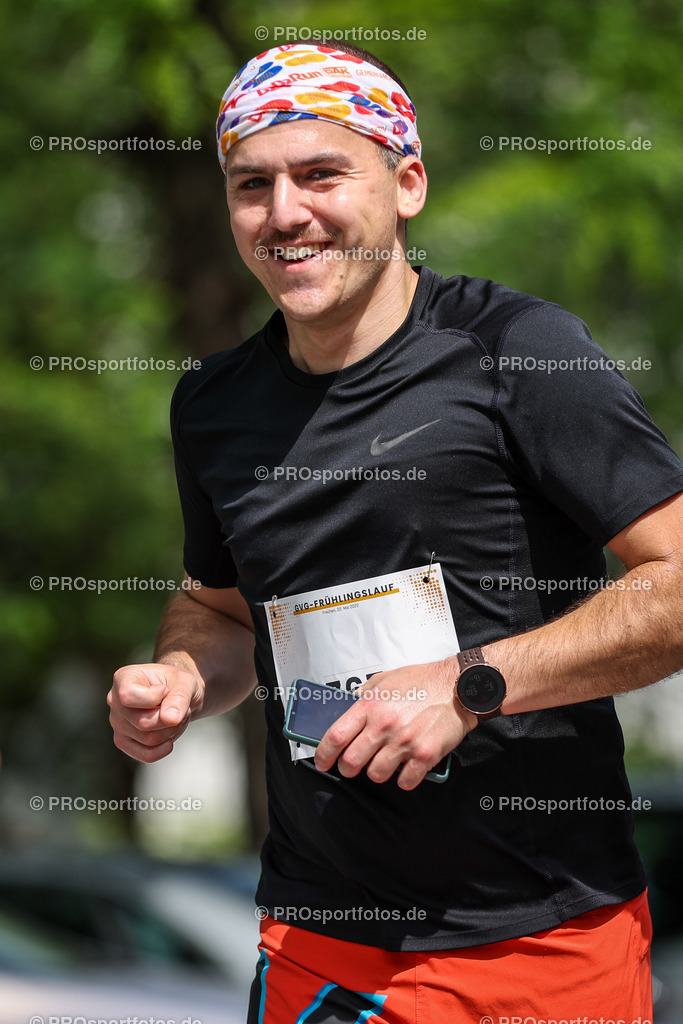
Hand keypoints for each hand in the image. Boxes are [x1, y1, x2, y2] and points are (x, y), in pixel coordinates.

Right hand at [107, 662, 203, 761]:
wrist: (177, 695)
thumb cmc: (177, 684)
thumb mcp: (185, 682)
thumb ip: (179, 697)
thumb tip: (170, 719)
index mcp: (123, 678)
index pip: (129, 696)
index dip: (154, 697)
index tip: (165, 690)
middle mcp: (114, 701)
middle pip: (143, 722)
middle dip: (170, 718)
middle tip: (179, 708)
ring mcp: (116, 723)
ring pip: (149, 739)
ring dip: (171, 730)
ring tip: (174, 717)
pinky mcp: (123, 741)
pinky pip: (146, 755)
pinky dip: (165, 748)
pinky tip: (170, 735)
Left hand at [314, 658, 477, 789]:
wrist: (459, 687)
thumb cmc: (424, 681)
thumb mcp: (386, 679)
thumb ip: (365, 695)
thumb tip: (348, 708)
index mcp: (370, 706)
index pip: (335, 736)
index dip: (324, 754)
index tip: (323, 762)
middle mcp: (384, 725)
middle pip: (351, 762)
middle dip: (348, 768)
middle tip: (353, 765)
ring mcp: (404, 742)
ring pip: (376, 775)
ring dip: (378, 771)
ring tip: (386, 761)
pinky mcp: (425, 755)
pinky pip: (405, 781)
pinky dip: (404, 779)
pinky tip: (407, 767)